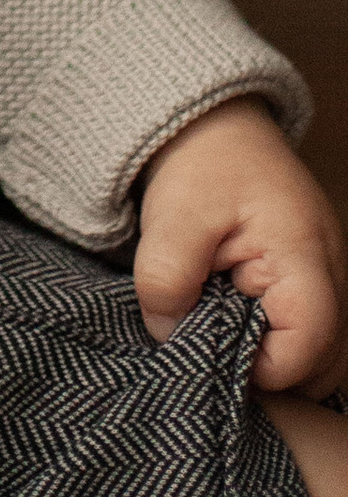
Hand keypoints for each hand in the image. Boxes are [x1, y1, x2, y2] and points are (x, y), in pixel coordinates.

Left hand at [134, 100, 346, 396]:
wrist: (214, 123)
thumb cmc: (201, 165)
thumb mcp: (171, 218)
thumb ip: (166, 282)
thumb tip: (168, 337)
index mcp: (304, 256)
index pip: (310, 347)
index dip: (262, 369)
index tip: (213, 356)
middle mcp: (332, 271)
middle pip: (329, 360)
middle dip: (275, 373)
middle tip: (218, 354)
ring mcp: (328, 275)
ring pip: (324, 350)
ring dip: (277, 356)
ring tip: (224, 333)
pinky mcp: (311, 277)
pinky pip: (311, 328)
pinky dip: (277, 337)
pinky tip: (235, 321)